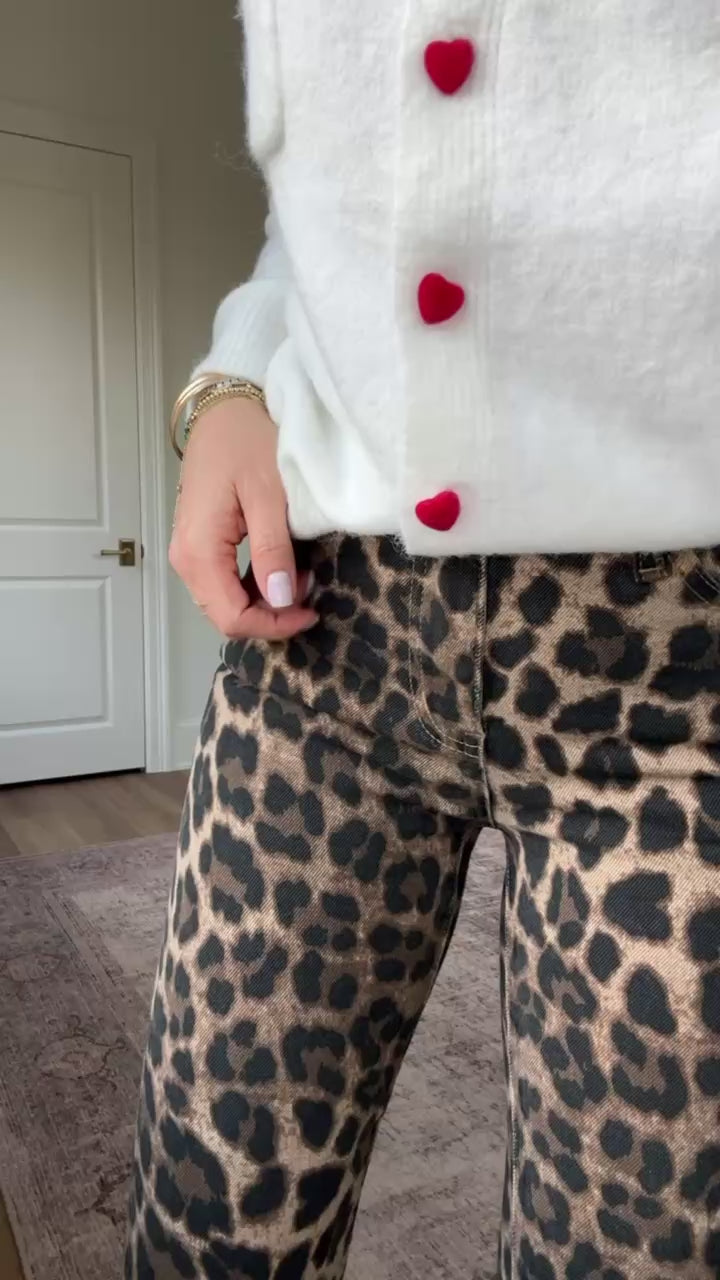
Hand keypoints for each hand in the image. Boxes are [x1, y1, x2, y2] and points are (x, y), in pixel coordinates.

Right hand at [169, 397, 317, 638]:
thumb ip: (273, 550)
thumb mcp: (268, 495)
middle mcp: (186, 558)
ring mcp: (190, 550)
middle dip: (270, 615)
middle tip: (309, 590)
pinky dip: (254, 584)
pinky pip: (224, 581)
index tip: (311, 612)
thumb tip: (281, 600)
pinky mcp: (200, 542)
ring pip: (225, 601)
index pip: (232, 617)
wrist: (224, 405)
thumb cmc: (247, 441)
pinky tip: (281, 565)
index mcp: (199, 550)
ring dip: (264, 600)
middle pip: (225, 615)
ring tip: (300, 575)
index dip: (273, 625)